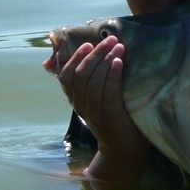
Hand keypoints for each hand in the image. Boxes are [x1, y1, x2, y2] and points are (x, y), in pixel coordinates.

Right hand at [48, 35, 149, 181]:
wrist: (124, 149)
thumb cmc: (115, 118)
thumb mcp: (99, 99)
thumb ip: (94, 81)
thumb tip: (96, 54)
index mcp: (76, 101)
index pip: (66, 77)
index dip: (75, 58)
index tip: (88, 44)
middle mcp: (81, 107)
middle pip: (81, 75)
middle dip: (96, 53)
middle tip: (110, 39)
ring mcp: (94, 114)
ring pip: (93, 82)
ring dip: (106, 60)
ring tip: (119, 47)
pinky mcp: (109, 118)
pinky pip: (108, 93)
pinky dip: (112, 75)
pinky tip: (119, 62)